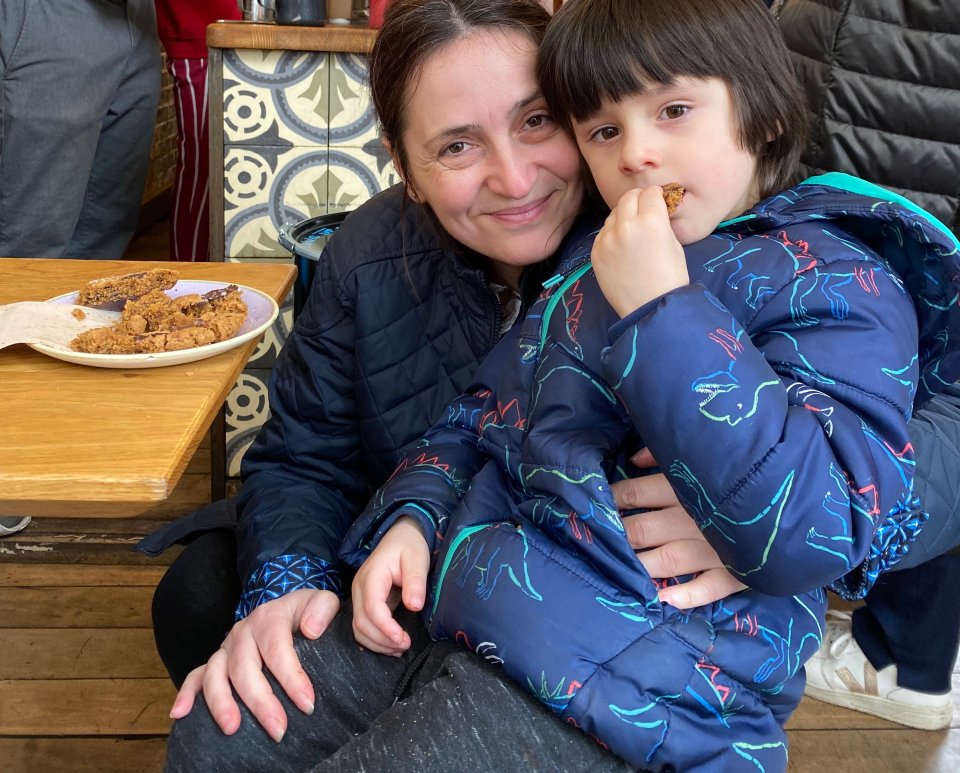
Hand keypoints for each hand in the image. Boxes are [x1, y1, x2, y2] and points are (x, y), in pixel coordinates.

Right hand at [169, 588, 339, 739]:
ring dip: (221, 703)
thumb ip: (323, 610)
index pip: (277, 648)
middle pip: (245, 668)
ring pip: (216, 674)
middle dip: (260, 701)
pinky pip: (196, 676)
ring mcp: (227, 647)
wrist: (291, 608)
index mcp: (269, 616)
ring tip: (232, 729)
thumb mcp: (324, 600)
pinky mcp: (218, 661)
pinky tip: (180, 714)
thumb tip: (310, 630)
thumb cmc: (309, 611)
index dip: (291, 677)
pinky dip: (186, 694)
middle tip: (279, 729)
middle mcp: (243, 632)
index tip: (307, 704)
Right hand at [351, 516, 428, 654]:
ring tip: (400, 649)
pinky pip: (363, 626)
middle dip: (382, 640)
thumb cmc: (409, 546)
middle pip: (361, 622)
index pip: (372, 608)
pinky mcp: (364, 603)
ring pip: (359, 628)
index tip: (403, 639)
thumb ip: (415, 581)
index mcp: (371, 575)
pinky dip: (375, 640)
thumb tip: (414, 606)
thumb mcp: (417, 558)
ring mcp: (359, 596)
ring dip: (377, 644)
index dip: (385, 627)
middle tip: (406, 645)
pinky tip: (392, 645)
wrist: (400, 537)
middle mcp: (359, 587)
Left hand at [592, 186, 688, 316]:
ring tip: (632, 231)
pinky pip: (603, 233)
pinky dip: (612, 233)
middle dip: (638, 200)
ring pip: (613, 214)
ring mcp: (607, 239)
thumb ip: (661, 223)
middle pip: (628, 198)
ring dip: (623, 216)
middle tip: (644, 210)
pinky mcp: (596, 252)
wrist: (649, 308)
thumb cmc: (670, 278)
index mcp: (651, 221)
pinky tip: (621, 246)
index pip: (650, 193)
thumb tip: (653, 211)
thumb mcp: (674, 244)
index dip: (656, 197)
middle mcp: (626, 226)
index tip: (657, 202)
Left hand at [611, 449, 745, 608]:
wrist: (808, 493)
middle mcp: (691, 519)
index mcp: (683, 487)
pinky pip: (706, 589)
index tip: (595, 503)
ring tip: (617, 570)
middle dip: (616, 535)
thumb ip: (668, 452)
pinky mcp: (736, 571)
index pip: (633, 493)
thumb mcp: (708, 449)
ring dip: (637, 567)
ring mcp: (713, 549)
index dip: (611, 499)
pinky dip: (683, 596)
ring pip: (663, 561)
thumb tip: (635, 459)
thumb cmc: (750, 466)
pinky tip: (661, 599)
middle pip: (640, 529)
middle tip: (597, 539)